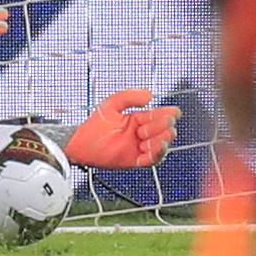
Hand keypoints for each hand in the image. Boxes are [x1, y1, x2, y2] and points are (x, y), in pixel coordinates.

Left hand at [64, 88, 180, 168]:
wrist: (81, 144)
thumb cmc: (94, 124)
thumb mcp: (111, 105)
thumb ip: (129, 97)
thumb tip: (150, 95)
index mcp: (138, 118)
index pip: (159, 115)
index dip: (168, 113)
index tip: (174, 111)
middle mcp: (142, 133)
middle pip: (164, 130)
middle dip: (161, 127)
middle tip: (144, 127)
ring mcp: (140, 146)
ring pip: (161, 145)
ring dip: (160, 141)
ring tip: (149, 139)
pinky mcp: (136, 160)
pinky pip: (152, 160)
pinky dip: (156, 154)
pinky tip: (153, 149)